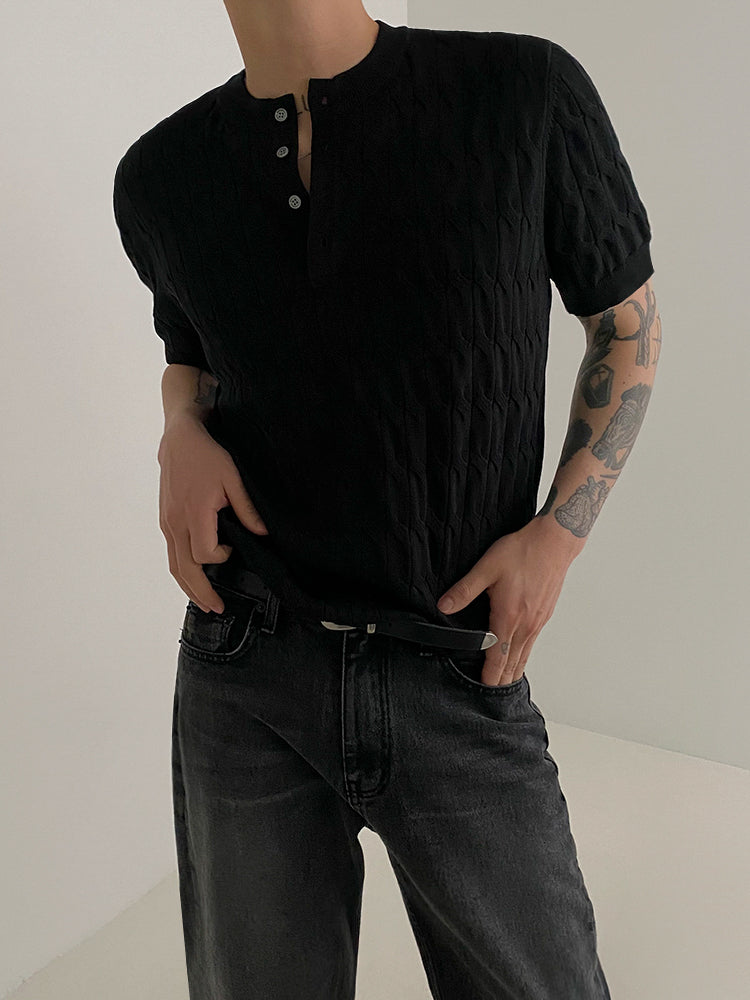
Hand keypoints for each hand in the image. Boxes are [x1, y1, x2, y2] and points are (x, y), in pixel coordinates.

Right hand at [157, 416, 268, 613]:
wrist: (180, 439)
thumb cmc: (208, 456)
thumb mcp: (233, 478)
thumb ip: (246, 509)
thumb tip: (262, 534)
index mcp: (194, 514)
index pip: (205, 553)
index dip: (221, 557)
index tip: (234, 548)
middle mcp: (175, 523)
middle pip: (184, 569)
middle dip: (200, 593)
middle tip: (217, 609)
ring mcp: (167, 523)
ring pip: (174, 565)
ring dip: (188, 587)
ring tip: (203, 602)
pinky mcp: (165, 520)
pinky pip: (171, 553)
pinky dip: (181, 570)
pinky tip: (193, 577)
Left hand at [436, 517, 578, 685]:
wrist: (554, 542)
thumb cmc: (522, 552)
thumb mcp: (487, 567)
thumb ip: (465, 590)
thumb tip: (444, 606)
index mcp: (509, 617)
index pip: (498, 658)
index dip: (490, 676)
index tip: (483, 688)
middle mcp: (526, 625)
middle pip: (513, 663)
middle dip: (501, 680)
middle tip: (490, 695)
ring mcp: (537, 621)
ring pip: (524, 655)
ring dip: (513, 671)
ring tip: (504, 683)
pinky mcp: (544, 614)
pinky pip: (531, 643)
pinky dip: (523, 656)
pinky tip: (518, 656)